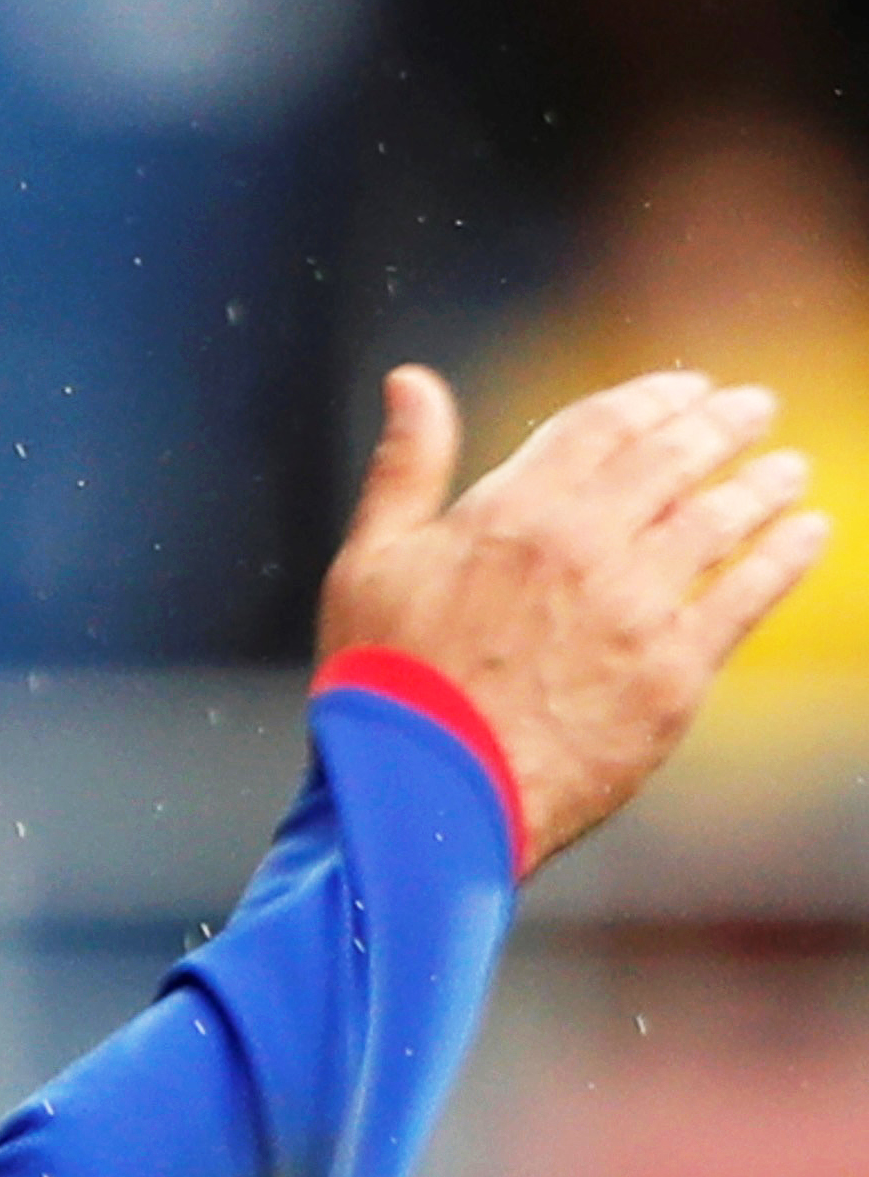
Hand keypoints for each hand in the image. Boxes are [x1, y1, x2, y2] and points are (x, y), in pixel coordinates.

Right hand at [318, 364, 826, 870]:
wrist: (420, 796)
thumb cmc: (382, 685)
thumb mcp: (369, 563)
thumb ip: (404, 467)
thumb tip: (412, 380)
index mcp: (514, 509)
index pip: (606, 423)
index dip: (654, 397)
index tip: (686, 390)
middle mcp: (586, 544)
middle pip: (677, 456)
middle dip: (724, 423)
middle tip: (753, 411)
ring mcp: (637, 607)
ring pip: (724, 517)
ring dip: (764, 483)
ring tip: (787, 472)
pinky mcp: (675, 671)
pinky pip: (751, 592)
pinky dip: (787, 553)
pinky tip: (807, 534)